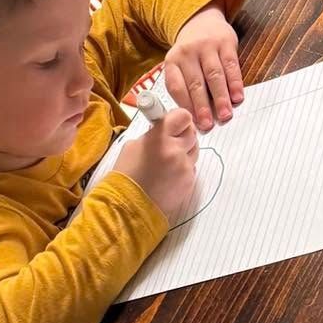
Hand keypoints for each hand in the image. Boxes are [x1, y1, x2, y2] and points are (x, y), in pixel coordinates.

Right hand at [116, 105, 198, 222]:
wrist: (130, 206)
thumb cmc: (127, 176)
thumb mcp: (133, 146)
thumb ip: (152, 134)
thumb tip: (163, 129)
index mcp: (160, 138)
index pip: (183, 116)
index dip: (178, 119)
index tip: (173, 123)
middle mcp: (176, 150)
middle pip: (192, 132)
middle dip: (182, 135)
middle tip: (170, 142)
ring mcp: (185, 167)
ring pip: (194, 151)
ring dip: (184, 152)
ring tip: (167, 162)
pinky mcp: (189, 182)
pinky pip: (191, 168)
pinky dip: (183, 169)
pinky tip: (168, 176)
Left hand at [163, 5, 242, 130]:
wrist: (202, 21)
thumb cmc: (191, 54)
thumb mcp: (180, 66)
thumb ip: (185, 88)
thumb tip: (197, 118)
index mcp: (172, 61)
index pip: (176, 87)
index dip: (185, 106)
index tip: (192, 123)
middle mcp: (187, 53)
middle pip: (196, 83)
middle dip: (203, 106)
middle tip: (209, 125)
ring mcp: (207, 46)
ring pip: (214, 76)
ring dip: (221, 98)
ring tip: (225, 115)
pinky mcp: (225, 42)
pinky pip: (231, 66)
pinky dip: (235, 83)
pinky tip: (238, 97)